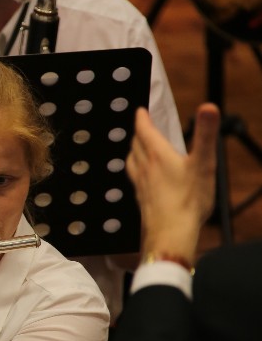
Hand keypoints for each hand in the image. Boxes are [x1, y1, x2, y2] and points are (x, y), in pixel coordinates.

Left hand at [127, 103, 220, 262]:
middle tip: (143, 126)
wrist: (171, 234)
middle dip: (139, 132)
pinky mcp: (141, 199)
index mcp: (158, 154)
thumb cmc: (189, 199)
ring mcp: (140, 184)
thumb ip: (206, 134)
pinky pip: (135, 178)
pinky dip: (137, 169)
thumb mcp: (203, 163)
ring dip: (134, 150)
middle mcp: (144, 167)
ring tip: (139, 148)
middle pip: (135, 144)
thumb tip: (209, 106)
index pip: (144, 130)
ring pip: (131, 161)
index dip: (142, 118)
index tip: (140, 110)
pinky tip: (144, 177)